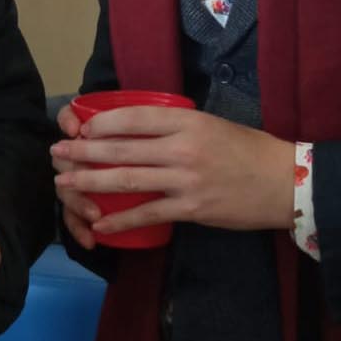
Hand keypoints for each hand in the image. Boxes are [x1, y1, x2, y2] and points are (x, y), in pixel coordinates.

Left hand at [51, 107, 294, 234]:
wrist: (283, 182)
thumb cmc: (247, 149)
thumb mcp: (211, 124)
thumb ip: (176, 127)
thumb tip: (135, 130)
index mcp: (186, 121)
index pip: (133, 118)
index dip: (102, 123)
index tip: (81, 128)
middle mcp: (182, 148)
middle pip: (122, 149)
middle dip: (84, 152)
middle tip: (57, 152)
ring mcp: (185, 180)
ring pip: (128, 180)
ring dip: (91, 181)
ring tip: (65, 182)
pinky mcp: (192, 209)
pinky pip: (148, 213)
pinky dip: (121, 219)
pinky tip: (100, 223)